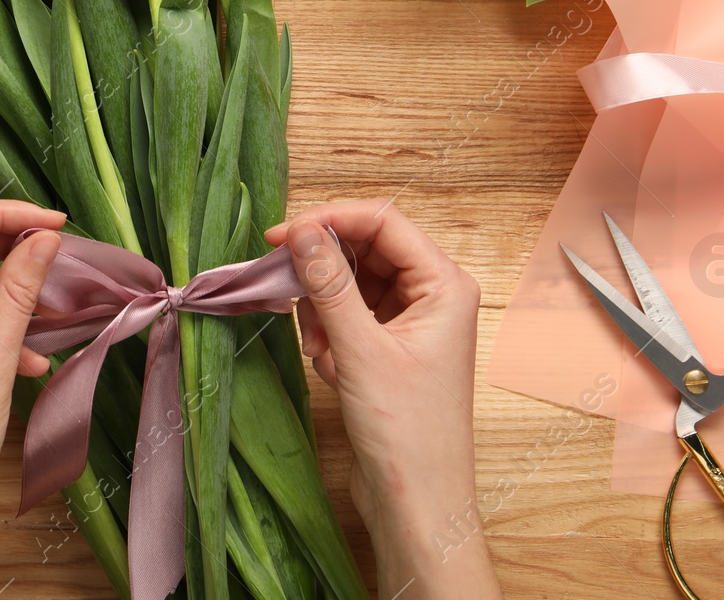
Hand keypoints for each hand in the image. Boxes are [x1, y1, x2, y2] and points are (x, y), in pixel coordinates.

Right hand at [266, 200, 500, 599]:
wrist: (417, 504)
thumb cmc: (406, 431)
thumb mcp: (358, 350)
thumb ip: (328, 284)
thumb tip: (301, 231)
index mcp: (444, 284)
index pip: (382, 222)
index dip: (329, 220)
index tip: (279, 235)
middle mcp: (433, 294)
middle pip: (365, 249)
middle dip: (323, 271)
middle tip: (283, 286)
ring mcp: (412, 320)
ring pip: (351, 283)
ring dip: (323, 308)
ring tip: (319, 349)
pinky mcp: (391, 346)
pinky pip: (349, 314)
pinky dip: (329, 332)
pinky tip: (328, 365)